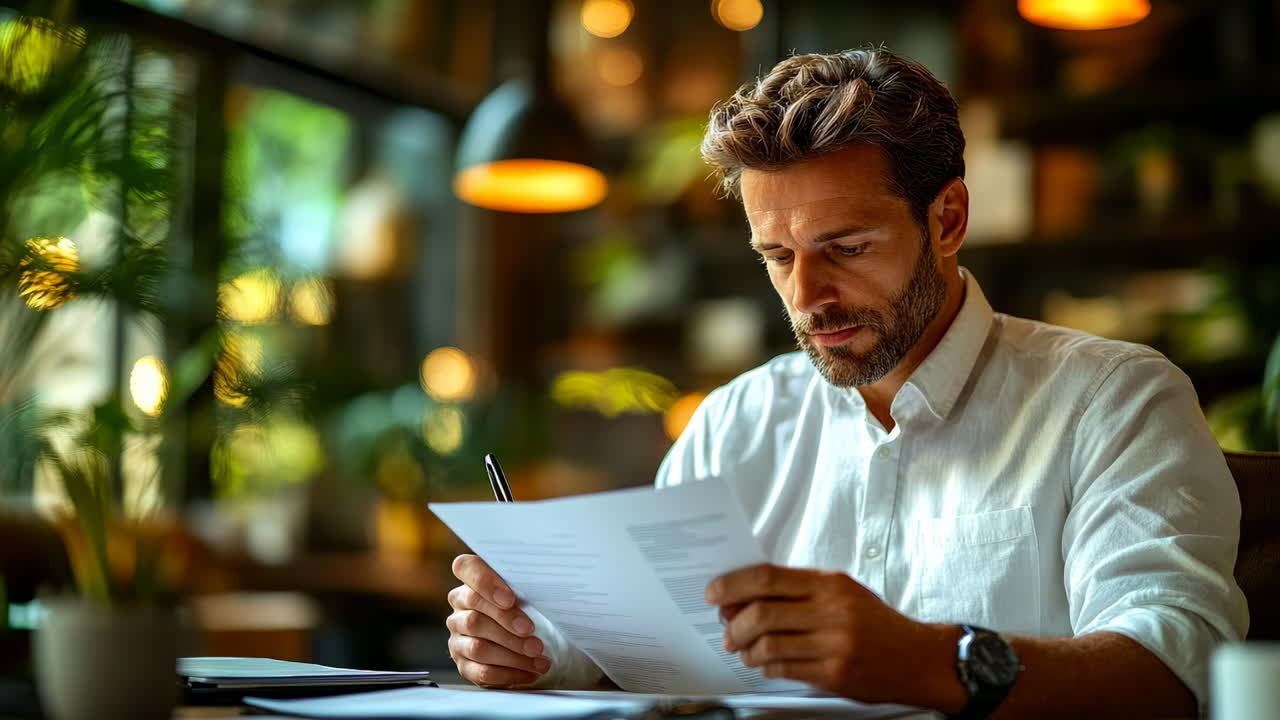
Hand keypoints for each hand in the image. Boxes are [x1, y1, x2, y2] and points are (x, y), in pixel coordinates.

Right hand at [447, 554, 551, 686]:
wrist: (524, 642)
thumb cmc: (526, 608)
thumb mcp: (527, 592)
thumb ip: (527, 585)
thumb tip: (550, 583)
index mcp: (471, 582)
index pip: (466, 568)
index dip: (485, 583)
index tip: (510, 598)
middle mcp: (460, 609)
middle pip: (475, 616)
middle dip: (507, 624)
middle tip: (531, 631)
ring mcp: (458, 638)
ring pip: (478, 647)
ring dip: (512, 653)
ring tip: (538, 655)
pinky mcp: (464, 664)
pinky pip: (481, 671)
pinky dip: (509, 673)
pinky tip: (530, 672)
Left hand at [705, 564, 936, 703]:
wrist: (918, 658)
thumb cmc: (876, 623)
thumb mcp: (843, 592)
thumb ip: (799, 590)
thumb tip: (744, 596)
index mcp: (830, 584)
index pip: (768, 577)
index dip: (733, 585)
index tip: (714, 593)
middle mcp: (832, 611)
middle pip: (762, 612)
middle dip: (734, 623)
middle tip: (726, 629)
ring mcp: (834, 644)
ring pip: (768, 644)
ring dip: (746, 649)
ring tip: (743, 650)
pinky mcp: (835, 674)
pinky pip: (784, 669)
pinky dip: (765, 667)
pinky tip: (764, 664)